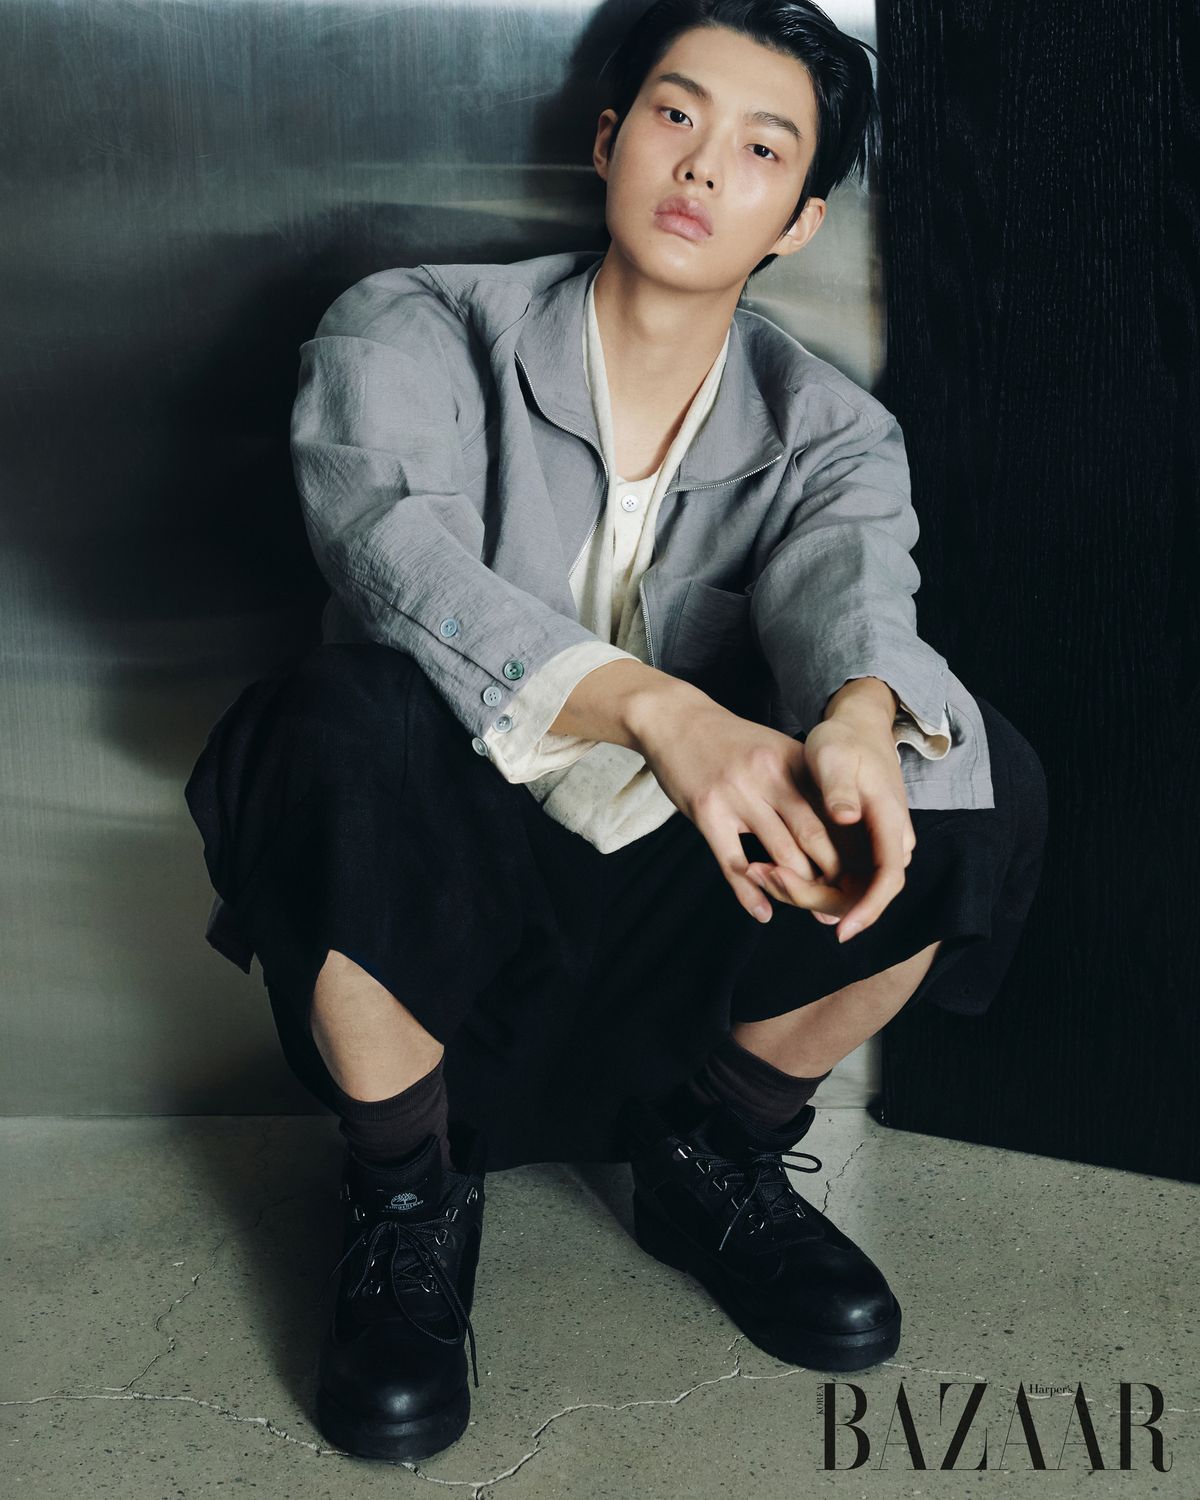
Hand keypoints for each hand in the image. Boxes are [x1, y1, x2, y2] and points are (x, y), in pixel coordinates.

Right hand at [631, 689, 864, 936]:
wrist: (675, 719)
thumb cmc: (731, 742)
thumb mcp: (776, 750)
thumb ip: (804, 785)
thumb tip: (838, 832)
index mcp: (796, 761)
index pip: (836, 812)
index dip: (853, 849)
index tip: (860, 875)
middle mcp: (772, 776)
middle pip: (815, 838)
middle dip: (832, 876)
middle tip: (839, 901)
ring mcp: (738, 793)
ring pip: (780, 855)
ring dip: (795, 889)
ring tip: (805, 907)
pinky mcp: (707, 811)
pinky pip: (734, 864)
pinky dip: (750, 895)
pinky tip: (762, 912)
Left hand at [749, 717, 915, 940]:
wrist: (856, 726)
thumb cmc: (844, 738)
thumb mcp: (837, 756)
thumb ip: (841, 789)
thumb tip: (846, 817)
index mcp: (890, 822)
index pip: (887, 880)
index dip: (866, 909)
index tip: (840, 932)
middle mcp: (890, 841)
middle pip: (860, 892)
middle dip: (814, 898)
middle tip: (766, 880)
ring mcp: (875, 845)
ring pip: (844, 888)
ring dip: (802, 889)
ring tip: (756, 872)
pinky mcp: (859, 845)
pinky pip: (836, 876)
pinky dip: (804, 877)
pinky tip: (768, 869)